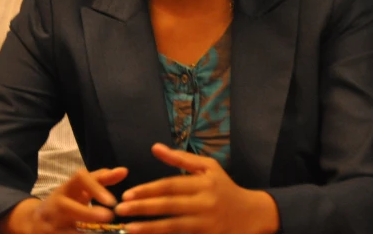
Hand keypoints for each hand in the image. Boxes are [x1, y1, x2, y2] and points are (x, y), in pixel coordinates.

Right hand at [0, 166, 127, 233]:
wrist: (34, 221)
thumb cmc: (66, 200)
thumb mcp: (80, 189)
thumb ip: (101, 180)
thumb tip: (124, 171)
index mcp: (67, 187)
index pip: (80, 178)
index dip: (95, 188)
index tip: (113, 201)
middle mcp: (56, 203)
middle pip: (68, 207)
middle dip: (88, 213)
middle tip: (108, 217)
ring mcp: (50, 222)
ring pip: (66, 229)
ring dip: (84, 232)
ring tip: (104, 233)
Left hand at [114, 143, 278, 233]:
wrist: (252, 215)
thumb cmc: (225, 188)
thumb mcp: (208, 167)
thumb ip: (180, 158)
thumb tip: (154, 147)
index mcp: (203, 184)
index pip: (170, 186)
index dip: (148, 190)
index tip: (128, 194)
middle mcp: (205, 204)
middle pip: (169, 206)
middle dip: (143, 208)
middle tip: (120, 209)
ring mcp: (207, 225)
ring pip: (174, 227)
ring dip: (150, 229)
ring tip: (129, 228)